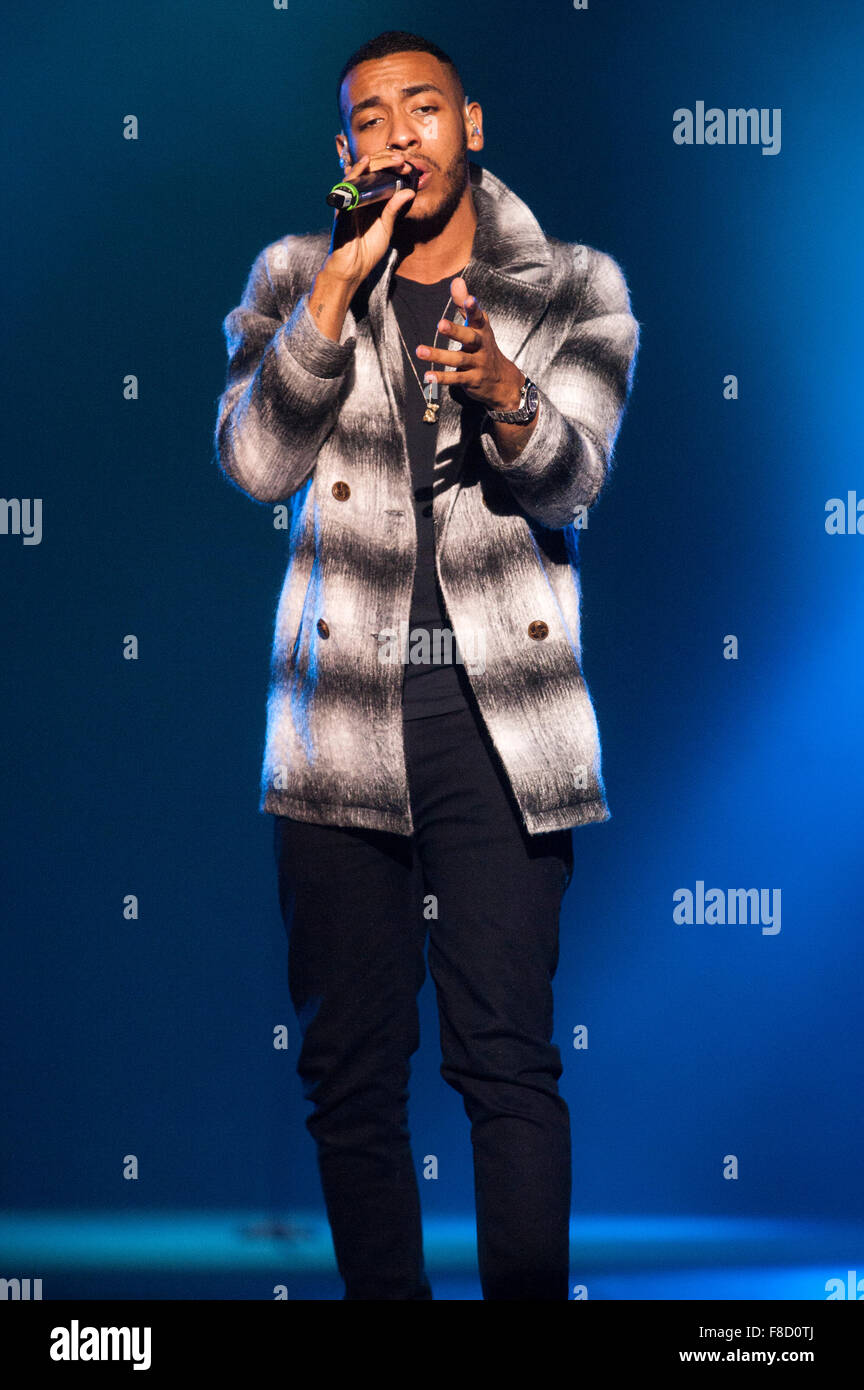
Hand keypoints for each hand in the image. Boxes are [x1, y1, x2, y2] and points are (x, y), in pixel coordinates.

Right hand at [324, 152, 416, 286]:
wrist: (352, 268)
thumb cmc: (367, 250)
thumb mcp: (386, 227)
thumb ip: (395, 209)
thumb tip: (410, 192)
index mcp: (371, 199)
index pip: (381, 174)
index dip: (394, 167)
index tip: (409, 168)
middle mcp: (360, 195)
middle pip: (372, 168)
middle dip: (388, 161)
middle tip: (403, 161)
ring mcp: (351, 198)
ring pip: (362, 171)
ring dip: (378, 162)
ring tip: (394, 160)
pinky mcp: (343, 204)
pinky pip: (348, 183)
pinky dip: (357, 171)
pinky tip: (366, 162)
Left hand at [415, 278, 524, 411]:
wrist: (502, 381)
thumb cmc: (483, 347)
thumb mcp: (477, 325)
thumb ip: (463, 305)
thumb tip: (456, 281)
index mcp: (482, 330)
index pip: (478, 317)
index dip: (473, 308)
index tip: (469, 299)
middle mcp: (481, 346)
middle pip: (469, 337)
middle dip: (455, 331)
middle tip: (440, 324)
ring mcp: (477, 364)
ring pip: (458, 359)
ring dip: (439, 355)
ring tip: (420, 351)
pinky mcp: (472, 380)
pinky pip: (456, 379)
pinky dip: (442, 378)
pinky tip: (427, 376)